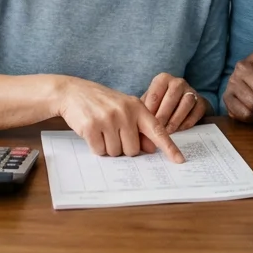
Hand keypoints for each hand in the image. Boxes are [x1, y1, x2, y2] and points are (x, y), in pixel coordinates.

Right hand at [57, 78, 183, 162]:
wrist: (72, 92)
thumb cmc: (101, 102)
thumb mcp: (124, 109)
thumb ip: (139, 127)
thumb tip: (152, 148)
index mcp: (137, 107)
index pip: (157, 130)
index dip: (169, 147)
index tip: (180, 160)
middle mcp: (125, 112)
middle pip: (133, 150)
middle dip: (123, 148)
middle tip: (113, 133)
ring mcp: (108, 119)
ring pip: (116, 152)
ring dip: (108, 147)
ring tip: (102, 130)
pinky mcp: (92, 127)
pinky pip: (100, 151)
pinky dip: (96, 147)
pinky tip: (92, 132)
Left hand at [141, 73, 208, 133]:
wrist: (182, 101)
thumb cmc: (160, 103)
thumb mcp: (150, 102)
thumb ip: (143, 109)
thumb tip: (135, 123)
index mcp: (163, 79)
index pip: (155, 93)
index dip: (150, 110)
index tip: (145, 123)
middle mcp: (178, 82)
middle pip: (171, 97)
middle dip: (163, 115)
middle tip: (156, 129)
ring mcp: (191, 91)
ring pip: (186, 103)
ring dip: (175, 119)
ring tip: (167, 131)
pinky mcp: (201, 102)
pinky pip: (195, 112)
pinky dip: (186, 122)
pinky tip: (178, 130)